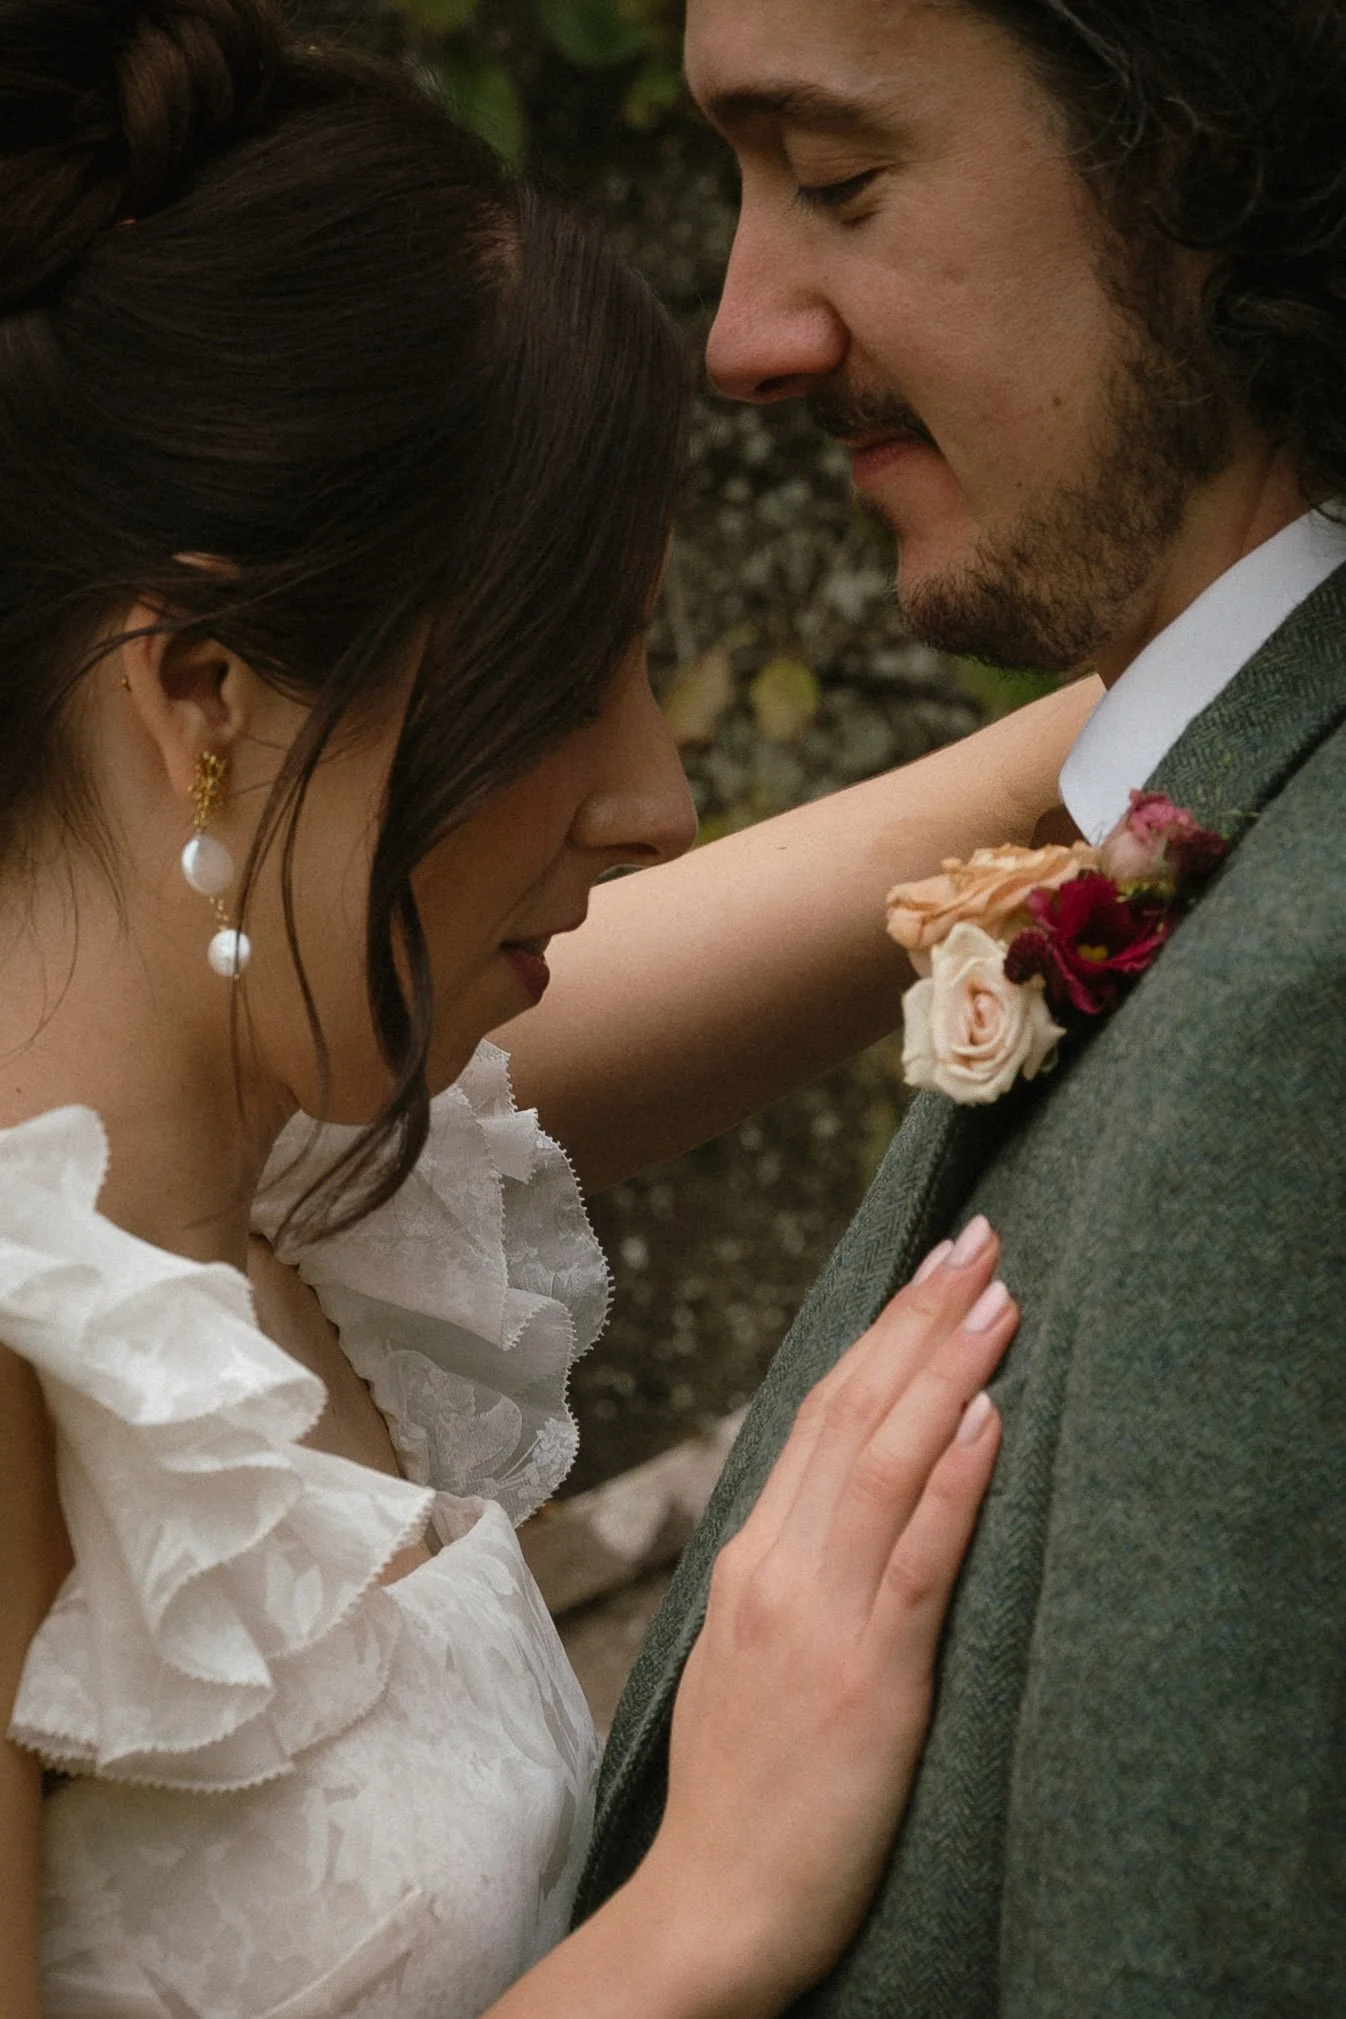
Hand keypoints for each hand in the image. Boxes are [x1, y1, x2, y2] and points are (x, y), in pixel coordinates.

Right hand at [638, 1220, 1014, 2016]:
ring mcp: (818, 1616)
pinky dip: (952, 1480)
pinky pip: (915, 1559)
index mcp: (751, 1555)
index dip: (880, 1333)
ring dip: (946, 1369)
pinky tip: (988, 1419)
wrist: (713, 1905)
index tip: (929, 1270)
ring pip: (883, 1461)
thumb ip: (793, 1568)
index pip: (819, 1413)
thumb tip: (846, 1496)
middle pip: (851, 1411)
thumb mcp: (749, 1651)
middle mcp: (777, 1565)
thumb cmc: (744, 1787)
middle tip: (976, 1236)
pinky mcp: (867, 1677)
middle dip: (918, 1316)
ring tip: (998, 1295)